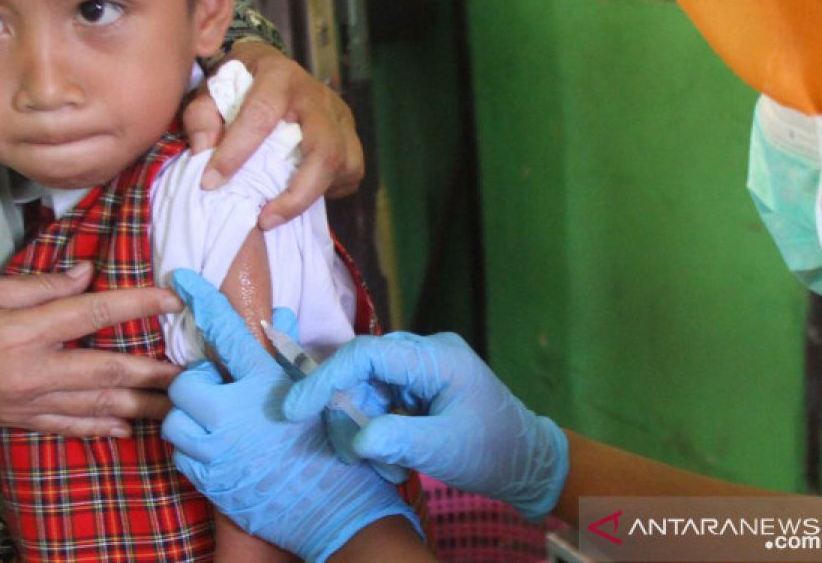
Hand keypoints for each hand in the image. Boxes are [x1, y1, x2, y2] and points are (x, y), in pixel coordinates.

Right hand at [0, 262, 182, 436]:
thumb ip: (40, 284)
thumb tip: (87, 274)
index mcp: (22, 332)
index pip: (92, 313)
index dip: (136, 305)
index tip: (171, 298)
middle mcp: (32, 372)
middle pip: (107, 370)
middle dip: (155, 371)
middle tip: (195, 371)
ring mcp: (28, 402)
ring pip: (97, 405)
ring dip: (141, 405)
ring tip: (178, 404)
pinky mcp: (19, 420)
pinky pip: (69, 426)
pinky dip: (101, 426)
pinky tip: (127, 426)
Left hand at [162, 270, 420, 561]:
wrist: (334, 509)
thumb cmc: (331, 446)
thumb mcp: (317, 392)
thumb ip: (290, 352)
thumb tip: (279, 312)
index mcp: (265, 384)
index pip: (226, 331)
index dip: (201, 300)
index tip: (180, 278)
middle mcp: (235, 413)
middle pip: (186, 382)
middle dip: (197, 384)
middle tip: (218, 391)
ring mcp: (219, 450)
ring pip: (174, 420)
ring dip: (189, 418)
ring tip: (214, 423)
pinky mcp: (210, 480)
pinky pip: (179, 455)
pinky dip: (192, 449)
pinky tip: (217, 450)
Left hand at [182, 41, 362, 228]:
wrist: (272, 67)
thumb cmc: (239, 83)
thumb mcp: (212, 87)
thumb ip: (202, 115)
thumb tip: (205, 150)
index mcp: (278, 75)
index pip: (261, 116)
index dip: (236, 153)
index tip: (211, 183)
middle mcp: (316, 95)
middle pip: (324, 151)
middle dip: (297, 194)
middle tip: (265, 220)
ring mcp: (339, 115)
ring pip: (344, 164)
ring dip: (312, 196)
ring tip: (279, 213)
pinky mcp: (350, 134)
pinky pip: (351, 171)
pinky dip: (328, 190)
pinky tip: (300, 193)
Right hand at [285, 332, 568, 521]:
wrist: (527, 461)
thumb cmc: (492, 452)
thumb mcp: (444, 450)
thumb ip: (397, 439)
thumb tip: (355, 438)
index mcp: (436, 357)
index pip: (366, 354)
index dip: (325, 379)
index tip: (295, 410)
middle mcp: (425, 352)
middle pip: (361, 370)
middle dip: (345, 412)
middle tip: (350, 456)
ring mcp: (422, 368)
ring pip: (366, 388)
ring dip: (362, 428)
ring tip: (384, 468)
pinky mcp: (419, 386)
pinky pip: (380, 400)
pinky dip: (376, 431)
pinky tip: (392, 461)